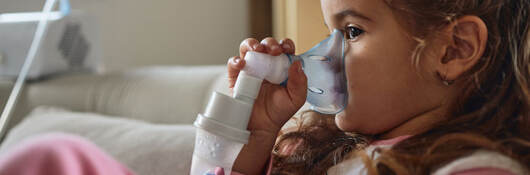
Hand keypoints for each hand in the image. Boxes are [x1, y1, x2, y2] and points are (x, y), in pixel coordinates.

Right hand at [228, 38, 306, 173]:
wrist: (261, 127)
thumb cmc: (279, 112)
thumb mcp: (296, 98)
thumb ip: (300, 81)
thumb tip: (297, 63)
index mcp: (282, 66)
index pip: (284, 48)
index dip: (285, 44)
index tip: (287, 49)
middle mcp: (266, 64)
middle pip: (266, 44)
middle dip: (270, 43)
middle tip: (274, 51)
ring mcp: (250, 69)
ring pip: (248, 47)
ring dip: (252, 44)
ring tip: (257, 50)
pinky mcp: (236, 76)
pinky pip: (233, 63)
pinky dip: (236, 60)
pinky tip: (243, 64)